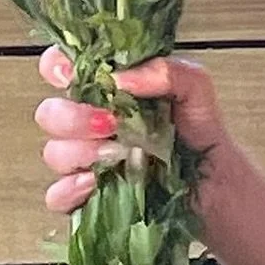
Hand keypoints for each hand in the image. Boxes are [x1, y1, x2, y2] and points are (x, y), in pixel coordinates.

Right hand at [34, 45, 229, 216]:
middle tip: (110, 123)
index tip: (73, 73)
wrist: (215, 181)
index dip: (57, 66)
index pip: (60, 67)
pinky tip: (97, 182)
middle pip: (49, 112)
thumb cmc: (200, 130)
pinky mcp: (86, 197)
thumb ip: (165, 70)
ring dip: (81, 151)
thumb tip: (121, 77)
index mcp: (107, 88)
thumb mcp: (194, 87)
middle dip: (73, 116)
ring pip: (53, 151)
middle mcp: (89, 122)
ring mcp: (85, 160)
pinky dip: (71, 189)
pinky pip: (56, 195)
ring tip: (118, 154)